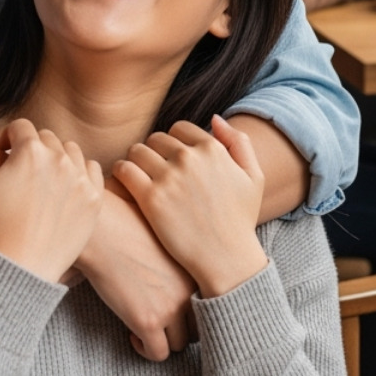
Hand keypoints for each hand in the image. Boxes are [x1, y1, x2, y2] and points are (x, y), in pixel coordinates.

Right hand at [0, 118, 103, 283]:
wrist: (20, 269)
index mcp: (30, 152)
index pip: (21, 127)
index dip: (7, 140)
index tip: (1, 159)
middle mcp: (60, 159)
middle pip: (46, 137)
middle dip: (31, 149)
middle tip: (19, 175)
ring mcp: (81, 178)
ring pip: (70, 150)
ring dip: (56, 158)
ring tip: (40, 182)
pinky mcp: (95, 197)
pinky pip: (91, 169)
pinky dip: (78, 172)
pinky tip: (62, 188)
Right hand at [79, 184, 197, 360]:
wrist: (104, 231)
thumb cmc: (129, 229)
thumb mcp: (169, 243)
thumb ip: (182, 265)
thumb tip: (180, 286)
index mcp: (198, 270)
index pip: (213, 306)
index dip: (194, 313)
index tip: (178, 313)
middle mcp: (191, 291)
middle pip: (199, 328)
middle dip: (180, 330)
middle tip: (161, 324)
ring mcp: (172, 308)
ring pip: (179, 344)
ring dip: (163, 341)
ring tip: (145, 329)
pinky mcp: (148, 322)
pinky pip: (158, 353)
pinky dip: (146, 350)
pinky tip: (132, 334)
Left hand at [114, 116, 269, 297]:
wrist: (226, 257)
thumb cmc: (240, 219)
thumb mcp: (254, 177)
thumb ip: (239, 142)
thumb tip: (215, 118)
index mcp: (212, 149)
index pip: (179, 128)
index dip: (175, 143)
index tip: (172, 159)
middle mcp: (189, 158)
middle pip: (156, 139)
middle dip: (154, 151)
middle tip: (153, 170)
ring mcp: (169, 177)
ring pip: (137, 150)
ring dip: (135, 160)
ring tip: (138, 176)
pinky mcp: (150, 199)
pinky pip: (124, 170)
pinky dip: (121, 172)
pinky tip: (126, 184)